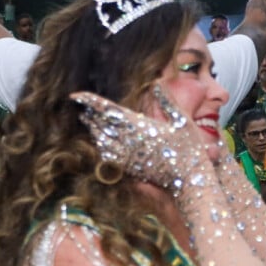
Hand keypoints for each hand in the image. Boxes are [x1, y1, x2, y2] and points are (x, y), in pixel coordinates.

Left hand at [71, 90, 211, 193]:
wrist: (189, 182)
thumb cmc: (190, 150)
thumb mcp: (183, 121)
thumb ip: (168, 101)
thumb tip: (157, 83)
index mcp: (140, 126)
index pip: (108, 110)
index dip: (89, 101)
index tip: (75, 95)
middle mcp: (130, 142)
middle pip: (100, 124)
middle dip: (90, 114)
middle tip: (82, 106)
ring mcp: (128, 157)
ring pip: (101, 141)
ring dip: (93, 129)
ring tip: (87, 120)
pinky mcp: (130, 170)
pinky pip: (108, 157)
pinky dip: (101, 146)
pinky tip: (100, 143)